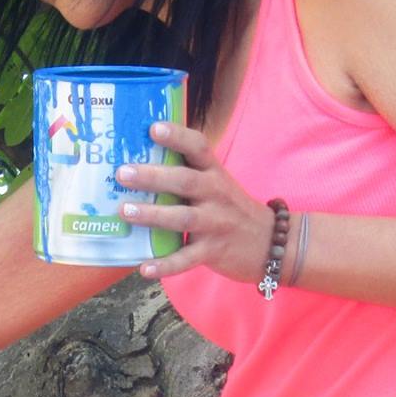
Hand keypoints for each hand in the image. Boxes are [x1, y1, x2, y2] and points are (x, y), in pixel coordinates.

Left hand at [113, 120, 274, 282]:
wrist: (272, 244)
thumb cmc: (232, 210)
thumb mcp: (217, 185)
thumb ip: (187, 175)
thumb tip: (138, 165)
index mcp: (214, 173)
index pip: (198, 147)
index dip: (177, 137)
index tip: (153, 128)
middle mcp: (216, 194)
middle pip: (185, 181)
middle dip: (153, 177)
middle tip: (122, 173)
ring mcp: (216, 223)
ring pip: (183, 218)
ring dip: (153, 215)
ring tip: (126, 211)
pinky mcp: (214, 252)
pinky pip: (187, 259)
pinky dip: (165, 265)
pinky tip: (144, 268)